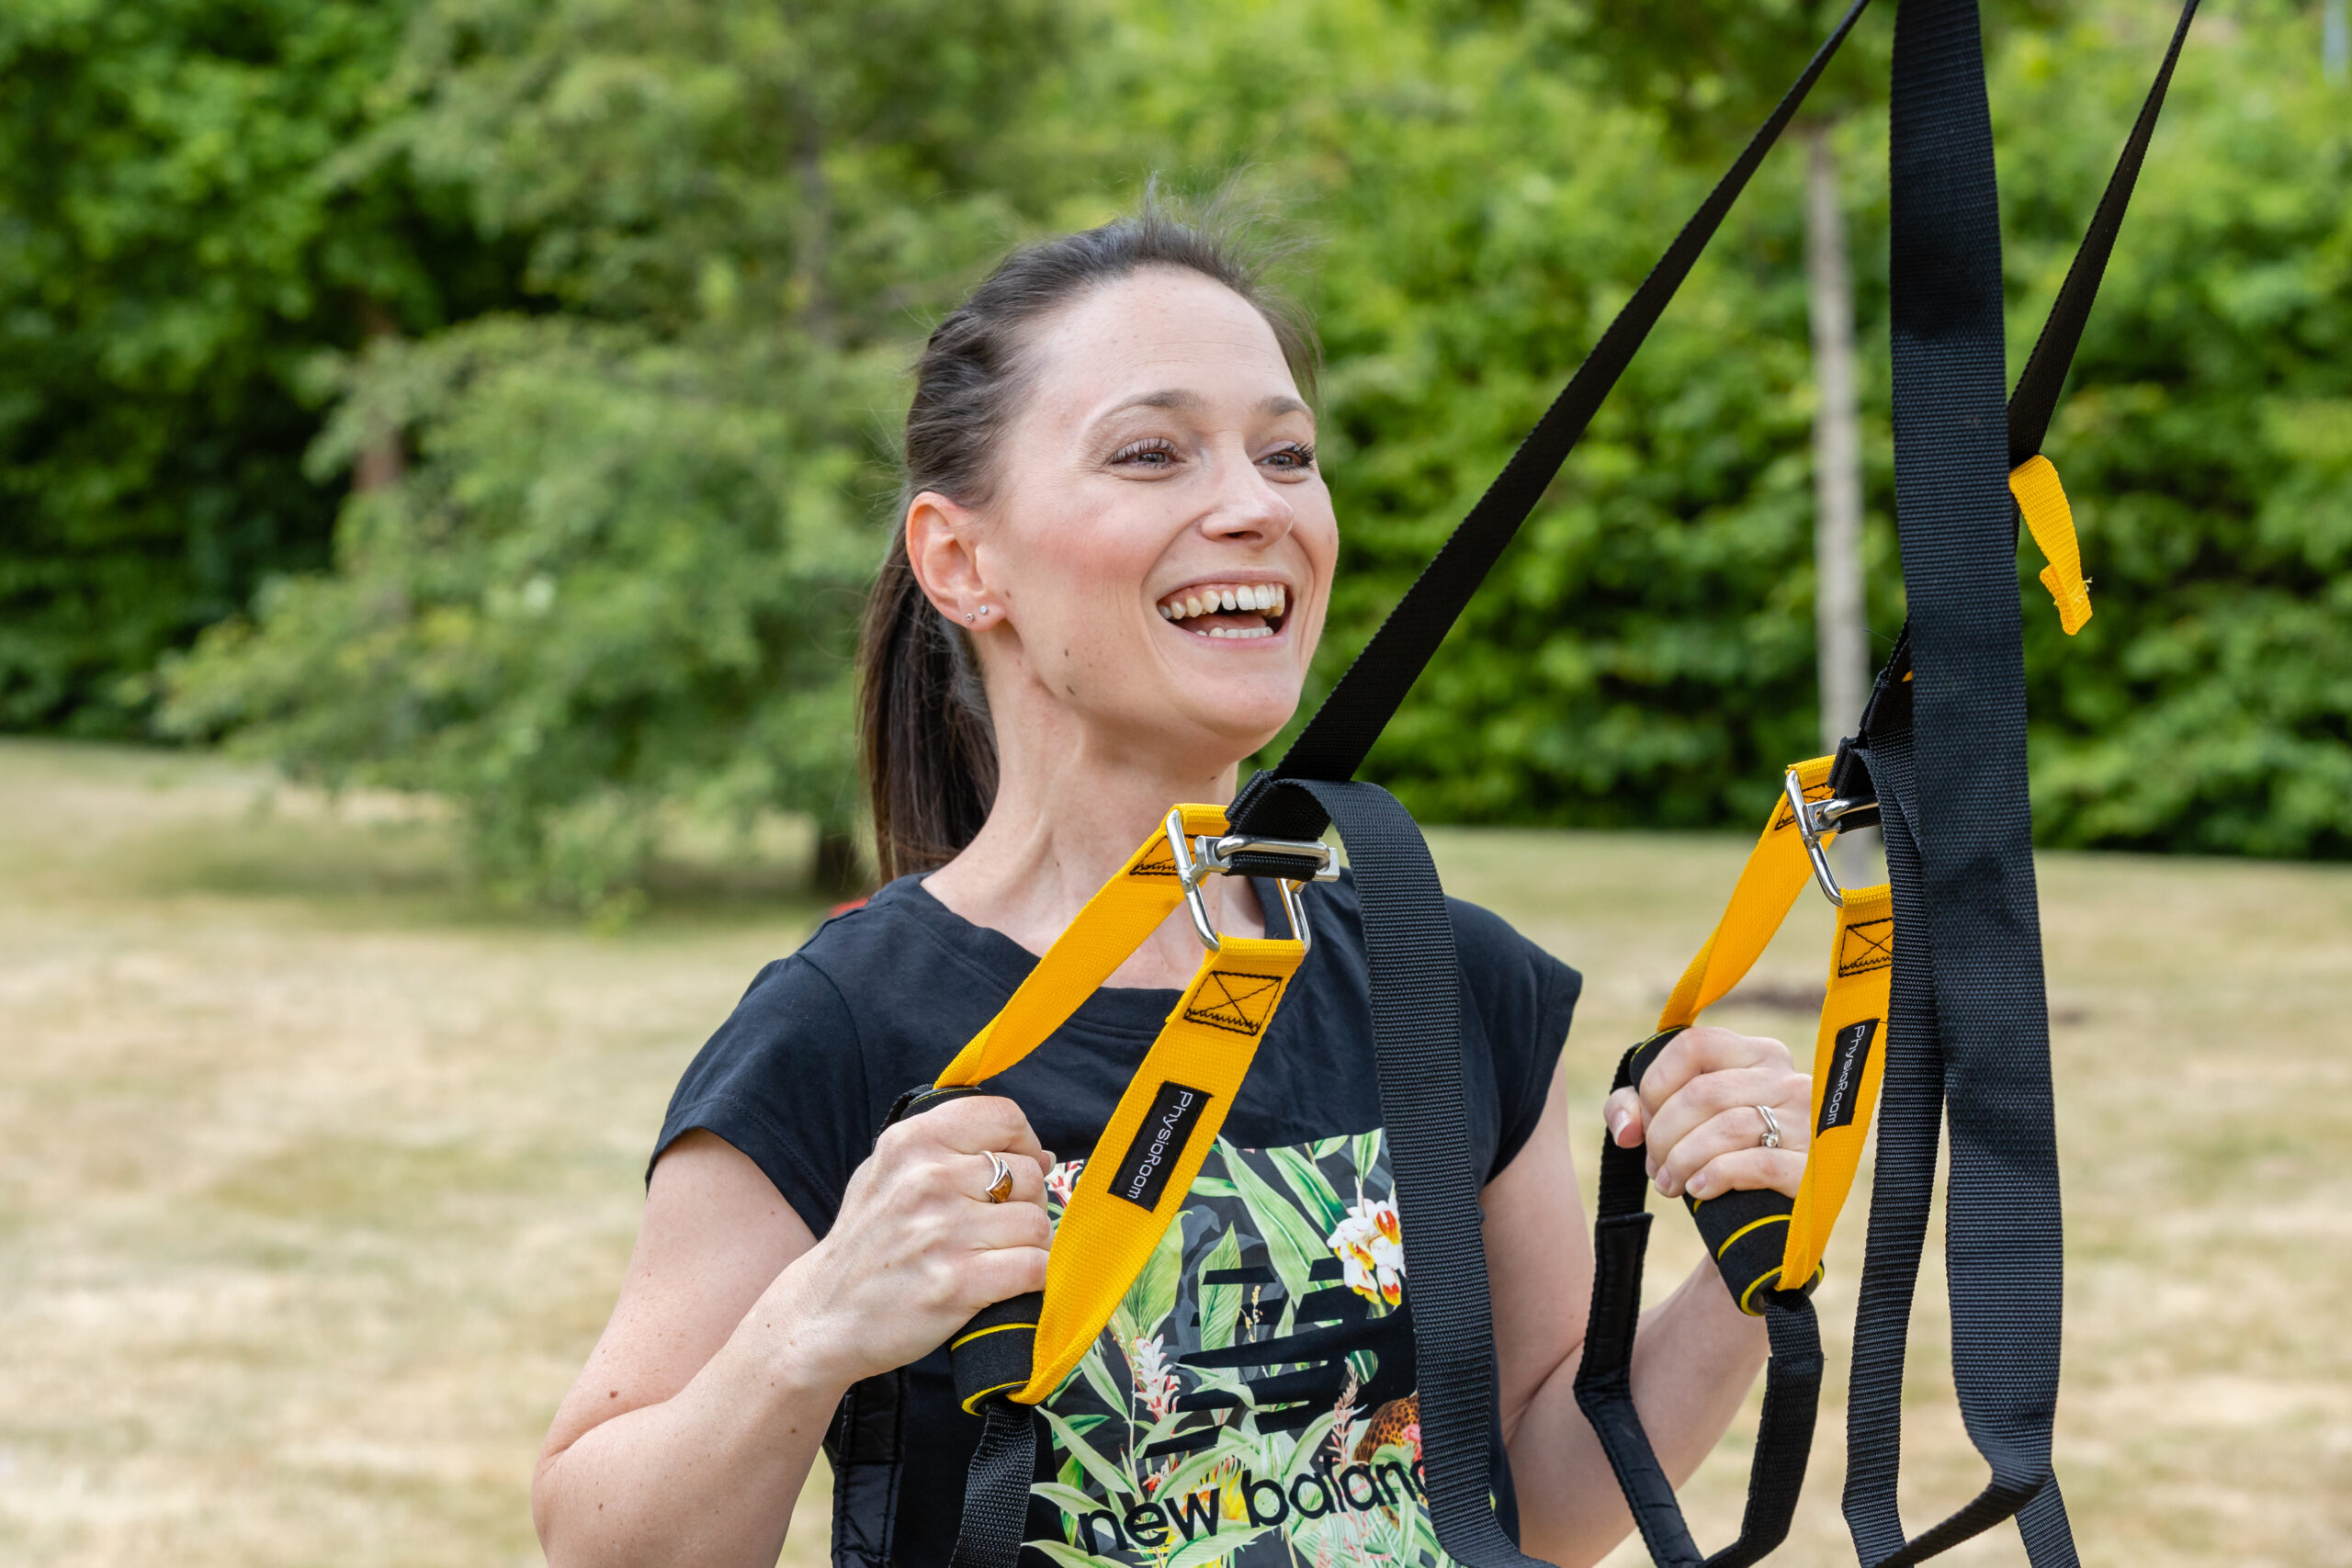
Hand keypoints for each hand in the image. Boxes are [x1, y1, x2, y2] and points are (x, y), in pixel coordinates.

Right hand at [778, 1096, 1055, 1387]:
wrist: (824, 1317)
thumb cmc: (868, 1243)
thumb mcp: (888, 1171)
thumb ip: (954, 1150)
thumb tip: (1044, 1155)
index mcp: (912, 1142)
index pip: (1005, 1117)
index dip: (1024, 1145)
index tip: (1014, 1172)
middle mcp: (927, 1179)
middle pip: (1030, 1174)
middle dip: (1027, 1202)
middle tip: (998, 1228)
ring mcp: (942, 1232)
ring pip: (1037, 1222)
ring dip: (1030, 1244)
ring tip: (997, 1257)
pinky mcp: (957, 1284)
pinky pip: (1035, 1266)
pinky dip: (1032, 1278)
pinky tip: (1005, 1283)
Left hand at [1603, 1027, 1810, 1201]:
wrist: (1771, 1215)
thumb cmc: (1717, 1155)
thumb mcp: (1675, 1121)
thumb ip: (1635, 1108)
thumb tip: (1626, 1130)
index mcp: (1756, 1054)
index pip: (1693, 1046)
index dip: (1655, 1085)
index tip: (1645, 1122)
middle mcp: (1787, 1079)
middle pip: (1703, 1092)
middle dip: (1663, 1135)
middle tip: (1655, 1167)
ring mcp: (1807, 1121)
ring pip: (1727, 1127)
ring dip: (1683, 1160)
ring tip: (1669, 1184)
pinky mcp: (1813, 1165)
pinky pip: (1758, 1162)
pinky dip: (1717, 1176)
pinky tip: (1699, 1190)